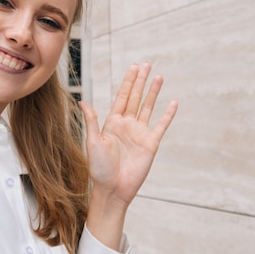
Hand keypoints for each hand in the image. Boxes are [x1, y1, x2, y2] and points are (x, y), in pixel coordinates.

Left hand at [80, 63, 177, 210]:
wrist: (113, 189)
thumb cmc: (99, 169)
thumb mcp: (93, 142)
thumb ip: (92, 121)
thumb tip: (82, 102)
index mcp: (112, 123)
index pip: (122, 97)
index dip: (128, 82)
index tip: (133, 67)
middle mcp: (126, 125)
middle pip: (135, 97)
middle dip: (140, 81)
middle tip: (146, 64)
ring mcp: (139, 133)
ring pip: (148, 107)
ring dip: (153, 92)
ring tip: (158, 77)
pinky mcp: (150, 144)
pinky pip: (161, 126)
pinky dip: (167, 115)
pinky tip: (173, 103)